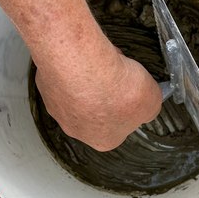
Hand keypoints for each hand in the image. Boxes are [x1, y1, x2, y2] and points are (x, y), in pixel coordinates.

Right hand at [35, 47, 161, 151]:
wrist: (82, 65)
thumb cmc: (114, 87)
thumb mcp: (152, 100)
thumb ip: (152, 106)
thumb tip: (151, 104)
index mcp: (104, 139)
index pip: (120, 126)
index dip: (128, 105)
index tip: (132, 90)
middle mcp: (77, 130)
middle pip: (97, 110)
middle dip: (107, 92)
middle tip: (116, 75)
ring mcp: (58, 109)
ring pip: (79, 93)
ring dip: (90, 79)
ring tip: (100, 62)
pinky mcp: (46, 87)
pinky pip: (64, 77)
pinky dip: (74, 67)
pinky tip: (83, 57)